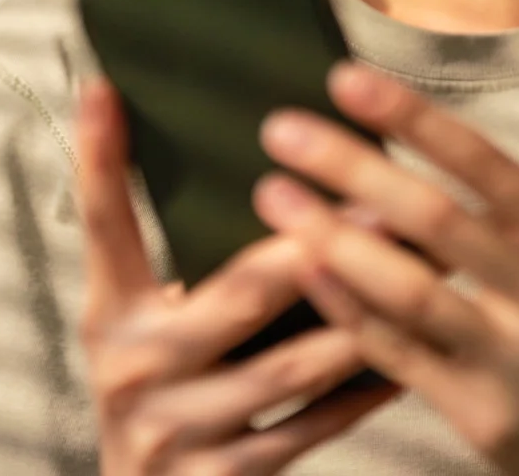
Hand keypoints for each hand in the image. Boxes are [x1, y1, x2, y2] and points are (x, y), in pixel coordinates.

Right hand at [73, 77, 399, 473]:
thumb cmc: (157, 386)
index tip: (106, 86)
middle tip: (384, 201)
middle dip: (318, 245)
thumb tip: (243, 163)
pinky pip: (312, 429)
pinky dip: (362, 392)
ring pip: (291, 367)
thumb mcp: (138, 323)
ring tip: (418, 274)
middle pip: (238, 295)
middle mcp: (133, 371)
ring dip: (362, 318)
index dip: (100, 155)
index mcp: (108, 317)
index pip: (103, 224)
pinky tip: (408, 359)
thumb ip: (172, 259)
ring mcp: (178, 431)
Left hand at [252, 62, 518, 453]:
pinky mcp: (485, 415)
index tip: (345, 79)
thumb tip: (397, 152)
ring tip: (273, 195)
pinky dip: (347, 311)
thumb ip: (505, 218)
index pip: (482, 161)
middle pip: (433, 217)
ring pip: (407, 289)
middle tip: (280, 130)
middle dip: (350, 165)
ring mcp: (517, 358)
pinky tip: (304, 272)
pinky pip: (399, 354)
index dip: (410, 118)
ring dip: (330, 237)